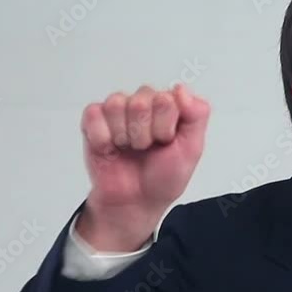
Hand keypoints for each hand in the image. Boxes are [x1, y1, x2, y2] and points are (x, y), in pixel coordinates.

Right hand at [77, 83, 210, 250]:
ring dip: (124, 135)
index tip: (167, 142)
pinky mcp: (94, 120)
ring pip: (117, 104)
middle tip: (147, 148)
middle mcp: (143, 102)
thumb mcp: (192, 148)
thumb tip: (181, 89)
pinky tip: (110, 148)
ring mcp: (118, 110)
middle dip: (145, 133)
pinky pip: (94, 114)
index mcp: (168, 105)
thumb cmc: (163, 176)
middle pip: (141, 100)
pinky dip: (103, 137)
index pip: (167, 97)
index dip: (166, 126)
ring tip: (129, 148)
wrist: (136, 202)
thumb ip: (197, 115)